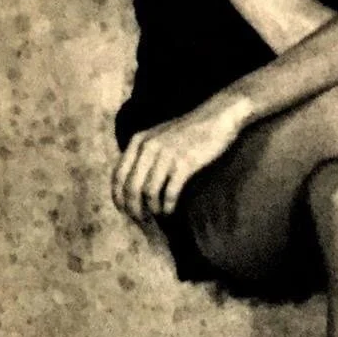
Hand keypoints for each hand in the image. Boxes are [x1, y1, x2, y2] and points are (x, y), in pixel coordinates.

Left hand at [111, 95, 248, 223]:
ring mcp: (167, 155)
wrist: (219, 116)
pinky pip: (170, 192)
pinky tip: (170, 209)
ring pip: (149, 192)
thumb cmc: (190, 130)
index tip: (125, 210)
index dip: (118, 197)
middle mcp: (149, 147)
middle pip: (131, 187)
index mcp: (139, 141)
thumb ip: (143, 153)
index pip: (118, 176)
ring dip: (151, 209)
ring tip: (157, 215)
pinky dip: (168, 205)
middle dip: (134, 208)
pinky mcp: (185, 163)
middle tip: (141, 220)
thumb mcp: (159, 135)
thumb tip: (131, 184)